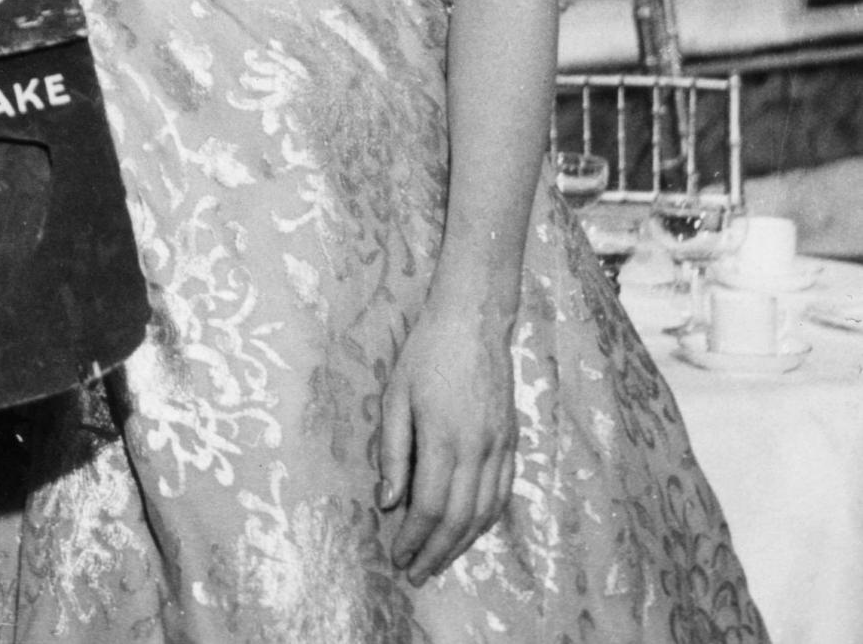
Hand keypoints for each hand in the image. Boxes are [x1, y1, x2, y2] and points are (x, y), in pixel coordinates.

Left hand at [377, 301, 516, 584]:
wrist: (473, 322)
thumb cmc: (425, 354)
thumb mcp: (395, 396)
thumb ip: (392, 451)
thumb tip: (387, 502)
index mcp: (445, 438)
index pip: (431, 506)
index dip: (414, 537)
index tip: (397, 556)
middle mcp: (479, 449)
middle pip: (460, 518)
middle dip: (436, 552)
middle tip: (415, 575)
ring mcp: (500, 447)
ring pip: (485, 512)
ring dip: (462, 544)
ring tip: (438, 562)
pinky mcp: (511, 442)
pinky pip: (501, 494)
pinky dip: (485, 520)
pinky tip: (469, 532)